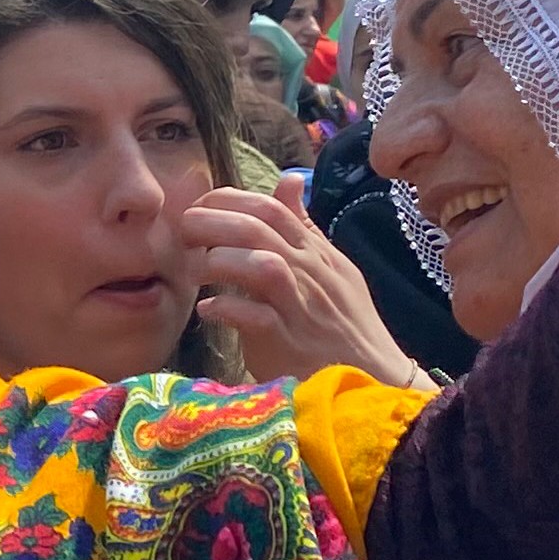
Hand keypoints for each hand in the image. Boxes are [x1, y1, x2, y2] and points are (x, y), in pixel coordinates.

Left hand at [182, 181, 424, 386]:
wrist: (374, 379)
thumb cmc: (343, 324)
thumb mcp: (330, 268)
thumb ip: (303, 226)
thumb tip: (288, 180)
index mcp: (317, 253)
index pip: (272, 209)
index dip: (230, 200)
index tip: (201, 207)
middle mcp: (311, 273)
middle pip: (259, 229)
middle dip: (213, 221)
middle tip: (184, 230)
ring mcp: (302, 307)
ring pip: (261, 265)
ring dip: (220, 261)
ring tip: (198, 271)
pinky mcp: (290, 343)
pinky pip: (257, 317)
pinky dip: (227, 309)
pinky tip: (209, 310)